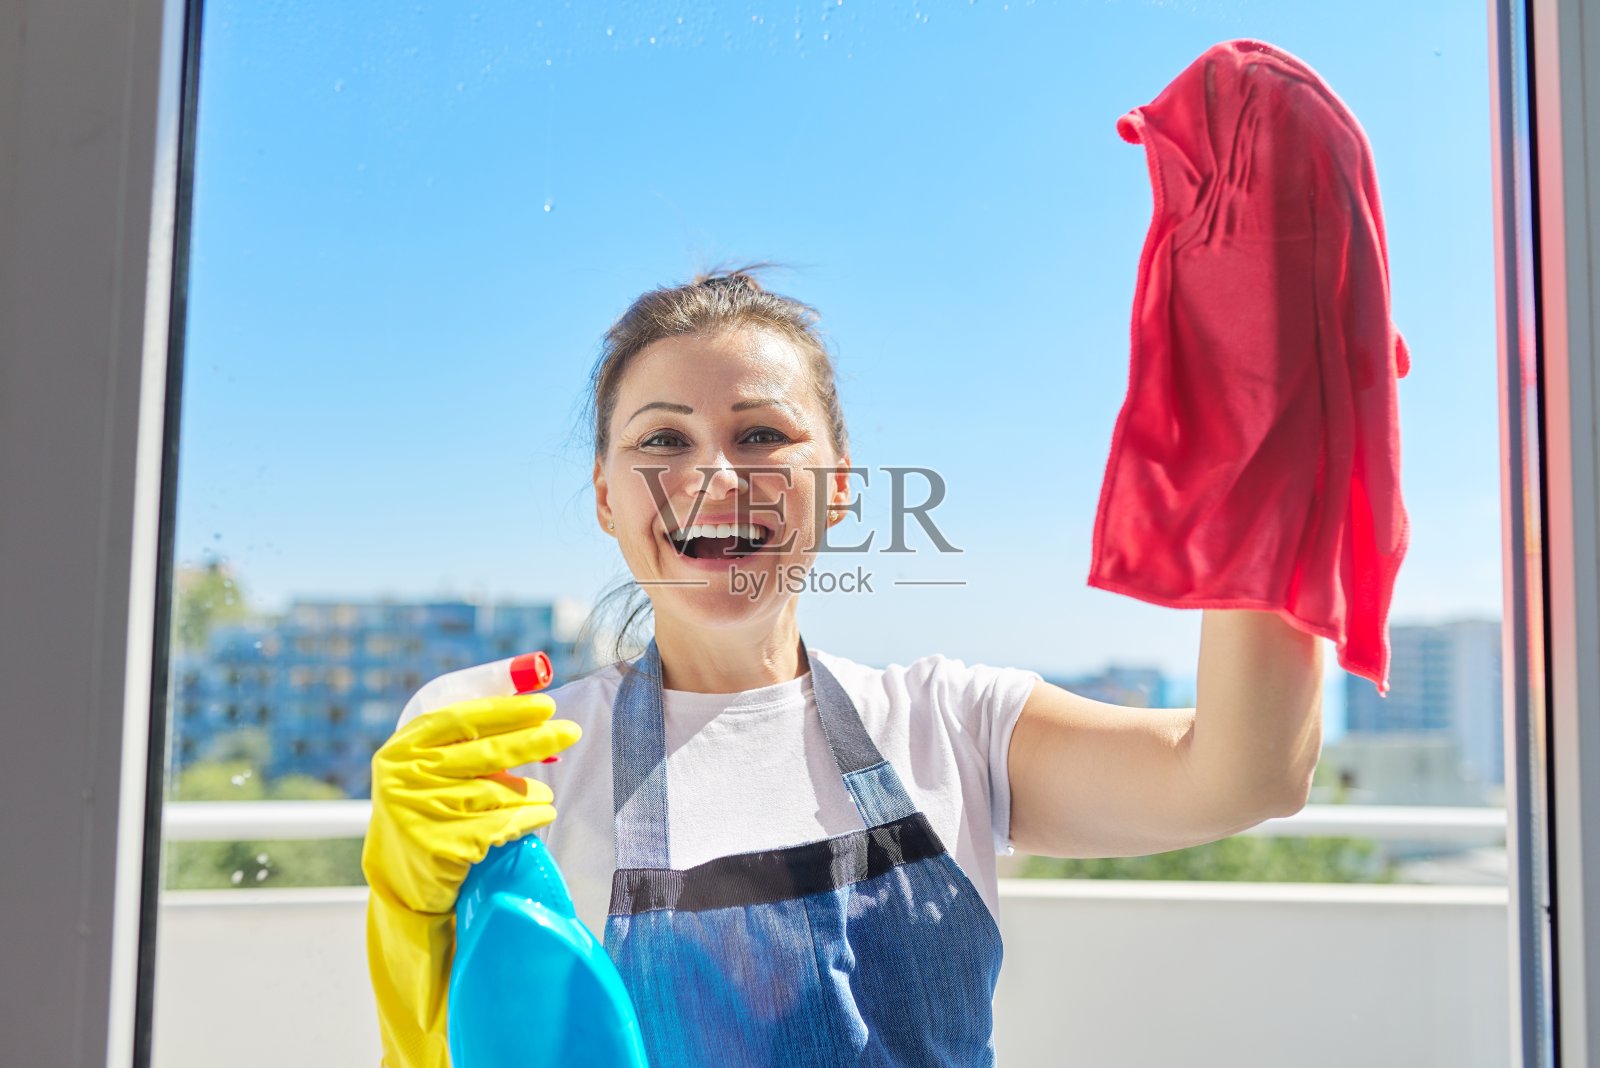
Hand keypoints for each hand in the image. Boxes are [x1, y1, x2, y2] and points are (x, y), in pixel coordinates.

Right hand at [363, 694, 580, 1066]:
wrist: (402, 877)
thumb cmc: (432, 805)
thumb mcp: (440, 762)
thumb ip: (482, 727)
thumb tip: (538, 681)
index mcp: (404, 747)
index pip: (462, 717)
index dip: (506, 709)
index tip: (545, 704)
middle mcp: (405, 776)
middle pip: (485, 752)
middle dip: (534, 740)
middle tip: (570, 732)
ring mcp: (420, 813)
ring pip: (496, 793)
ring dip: (533, 790)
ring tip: (548, 791)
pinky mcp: (440, 847)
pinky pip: (500, 826)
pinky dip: (528, 817)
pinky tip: (543, 813)